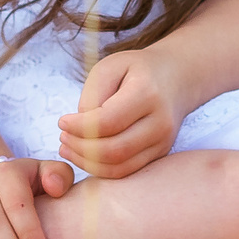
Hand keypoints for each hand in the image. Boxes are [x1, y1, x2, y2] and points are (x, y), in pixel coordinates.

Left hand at [55, 49, 181, 177]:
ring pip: (119, 168)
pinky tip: (84, 155)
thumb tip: (80, 129)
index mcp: (147, 94)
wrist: (175, 78)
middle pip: (114, 150)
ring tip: (68, 148)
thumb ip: (92, 95)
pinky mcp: (159, 154)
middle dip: (80, 148)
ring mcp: (163, 142)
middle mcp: (160, 122)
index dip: (79, 127)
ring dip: (87, 162)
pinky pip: (126, 171)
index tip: (62, 121)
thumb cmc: (136, 70)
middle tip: (62, 137)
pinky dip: (100, 169)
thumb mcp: (110, 67)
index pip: (108, 122)